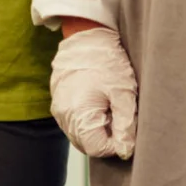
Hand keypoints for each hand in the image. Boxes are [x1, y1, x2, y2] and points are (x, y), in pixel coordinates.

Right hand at [49, 26, 137, 159]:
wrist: (87, 34)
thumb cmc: (106, 60)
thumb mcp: (123, 92)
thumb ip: (125, 124)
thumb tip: (126, 150)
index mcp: (78, 114)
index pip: (97, 149)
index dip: (116, 144)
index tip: (127, 128)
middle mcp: (63, 116)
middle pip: (87, 144)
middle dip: (107, 135)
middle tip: (119, 113)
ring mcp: (58, 109)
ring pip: (80, 133)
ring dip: (97, 127)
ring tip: (109, 104)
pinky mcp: (59, 102)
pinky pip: (74, 121)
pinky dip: (88, 118)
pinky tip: (99, 100)